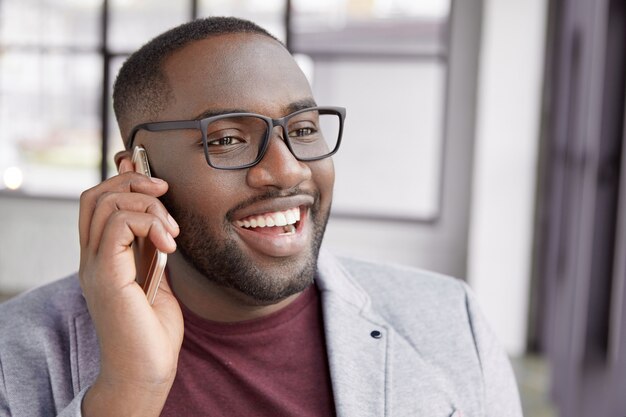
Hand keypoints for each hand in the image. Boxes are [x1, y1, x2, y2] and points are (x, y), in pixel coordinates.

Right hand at [78, 158, 182, 415]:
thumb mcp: (158, 277)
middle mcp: (92, 257)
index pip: (98, 202)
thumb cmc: (154, 329)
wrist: (147, 370)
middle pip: (96, 194)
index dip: (124, 180)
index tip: (159, 185)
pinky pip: (120, 224)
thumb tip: (163, 217)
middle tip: (165, 195)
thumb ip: (153, 248)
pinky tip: (168, 245)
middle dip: (134, 182)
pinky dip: (150, 224)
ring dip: (149, 207)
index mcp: (103, 257)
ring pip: (106, 203)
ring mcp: (95, 266)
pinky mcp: (106, 275)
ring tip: (172, 234)